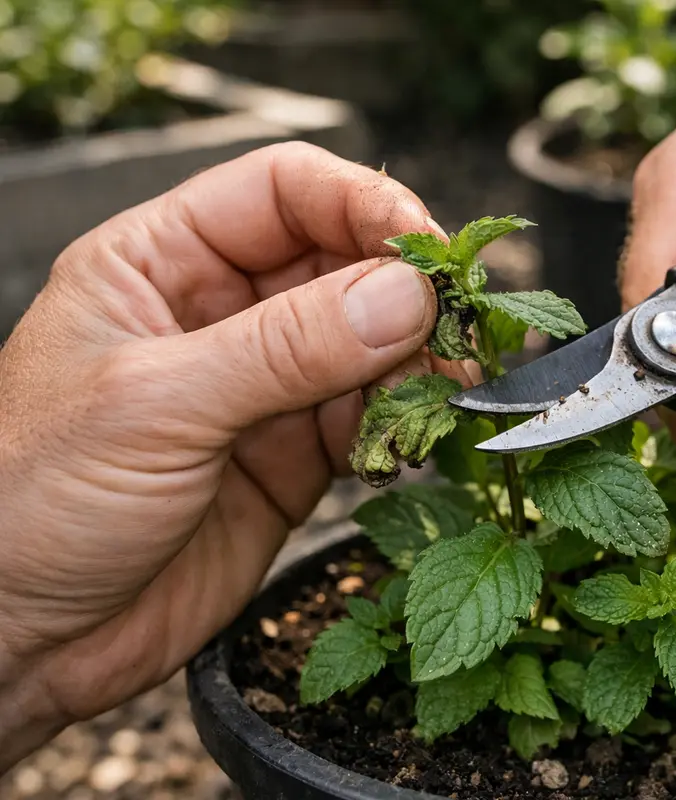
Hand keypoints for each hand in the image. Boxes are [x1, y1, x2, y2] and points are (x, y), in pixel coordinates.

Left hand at [0, 143, 458, 767]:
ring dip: (416, 365)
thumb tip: (405, 295)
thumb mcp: (157, 405)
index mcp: (160, 264)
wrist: (16, 641)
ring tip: (447, 392)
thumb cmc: (29, 501)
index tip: (429, 248)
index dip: (364, 206)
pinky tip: (410, 443)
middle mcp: (219, 315)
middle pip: (342, 265)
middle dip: (405, 292)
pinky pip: (370, 422)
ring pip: (369, 346)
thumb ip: (287, 348)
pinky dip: (403, 427)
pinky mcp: (292, 459)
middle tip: (457, 328)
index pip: (284, 192)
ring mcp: (260, 390)